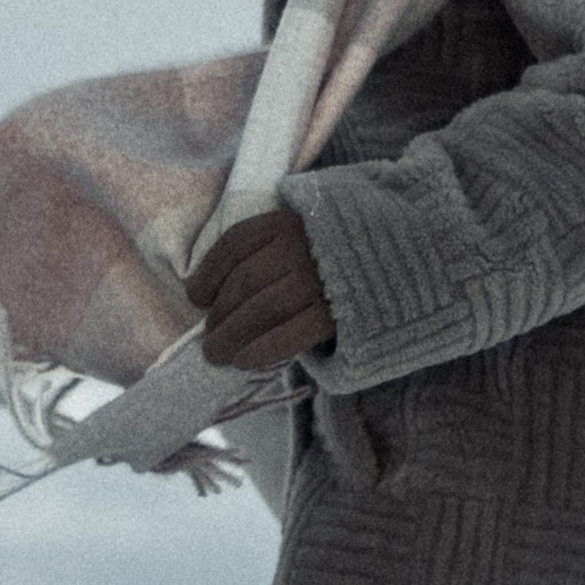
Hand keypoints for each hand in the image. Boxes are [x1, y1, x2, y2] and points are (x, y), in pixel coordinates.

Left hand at [186, 207, 334, 369]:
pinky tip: (245, 361)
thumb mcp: (298, 239)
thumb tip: (207, 297)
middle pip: (245, 282)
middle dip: (219, 316)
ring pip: (262, 310)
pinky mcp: (337, 313)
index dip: (209, 273)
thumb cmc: (330, 259)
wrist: (388, 264)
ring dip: (231, 336)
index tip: (196, 298)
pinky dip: (262, 350)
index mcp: (288, 223)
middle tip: (208, 340)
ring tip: (217, 354)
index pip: (235, 244)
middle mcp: (302, 247)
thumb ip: (263, 255)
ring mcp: (321, 279)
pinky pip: (291, 334)